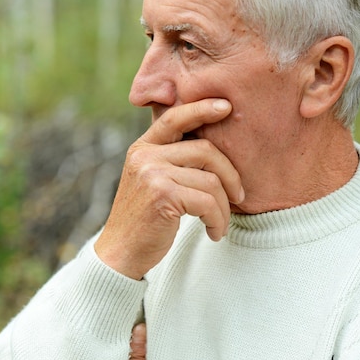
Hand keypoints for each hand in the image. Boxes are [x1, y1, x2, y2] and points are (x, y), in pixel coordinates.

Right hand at [94, 98, 243, 278]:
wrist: (121, 253)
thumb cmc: (144, 219)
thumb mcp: (152, 181)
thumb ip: (172, 161)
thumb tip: (212, 149)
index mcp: (143, 147)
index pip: (175, 118)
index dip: (202, 109)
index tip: (226, 106)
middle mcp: (145, 155)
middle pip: (205, 150)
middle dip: (230, 175)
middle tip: (239, 196)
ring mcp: (152, 173)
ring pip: (210, 181)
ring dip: (224, 207)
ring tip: (221, 223)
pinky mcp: (162, 195)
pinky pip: (207, 202)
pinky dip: (218, 220)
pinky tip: (215, 233)